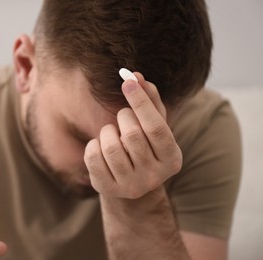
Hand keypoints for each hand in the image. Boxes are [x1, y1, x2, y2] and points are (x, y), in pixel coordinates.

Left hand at [84, 72, 181, 198]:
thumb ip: (149, 100)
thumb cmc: (143, 146)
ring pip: (110, 146)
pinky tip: (101, 147)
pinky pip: (93, 156)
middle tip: (123, 117)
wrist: (130, 182)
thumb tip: (136, 76)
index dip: (141, 101)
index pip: (156, 127)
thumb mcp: (152, 125)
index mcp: (171, 159)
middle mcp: (154, 177)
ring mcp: (130, 186)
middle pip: (132, 134)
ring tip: (113, 134)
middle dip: (123, 117)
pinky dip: (93, 144)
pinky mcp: (107, 188)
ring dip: (108, 131)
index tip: (127, 80)